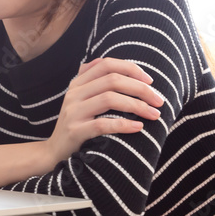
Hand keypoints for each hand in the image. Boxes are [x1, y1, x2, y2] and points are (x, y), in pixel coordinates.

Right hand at [43, 57, 163, 164]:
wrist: (55, 151)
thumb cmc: (78, 124)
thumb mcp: (82, 99)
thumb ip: (96, 82)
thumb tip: (126, 68)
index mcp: (78, 83)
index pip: (106, 64)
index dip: (131, 68)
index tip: (150, 80)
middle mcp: (74, 93)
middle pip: (112, 80)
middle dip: (141, 89)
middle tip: (159, 101)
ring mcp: (72, 111)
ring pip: (109, 99)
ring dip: (137, 106)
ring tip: (154, 115)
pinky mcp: (75, 131)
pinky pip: (103, 124)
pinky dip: (124, 125)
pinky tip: (138, 127)